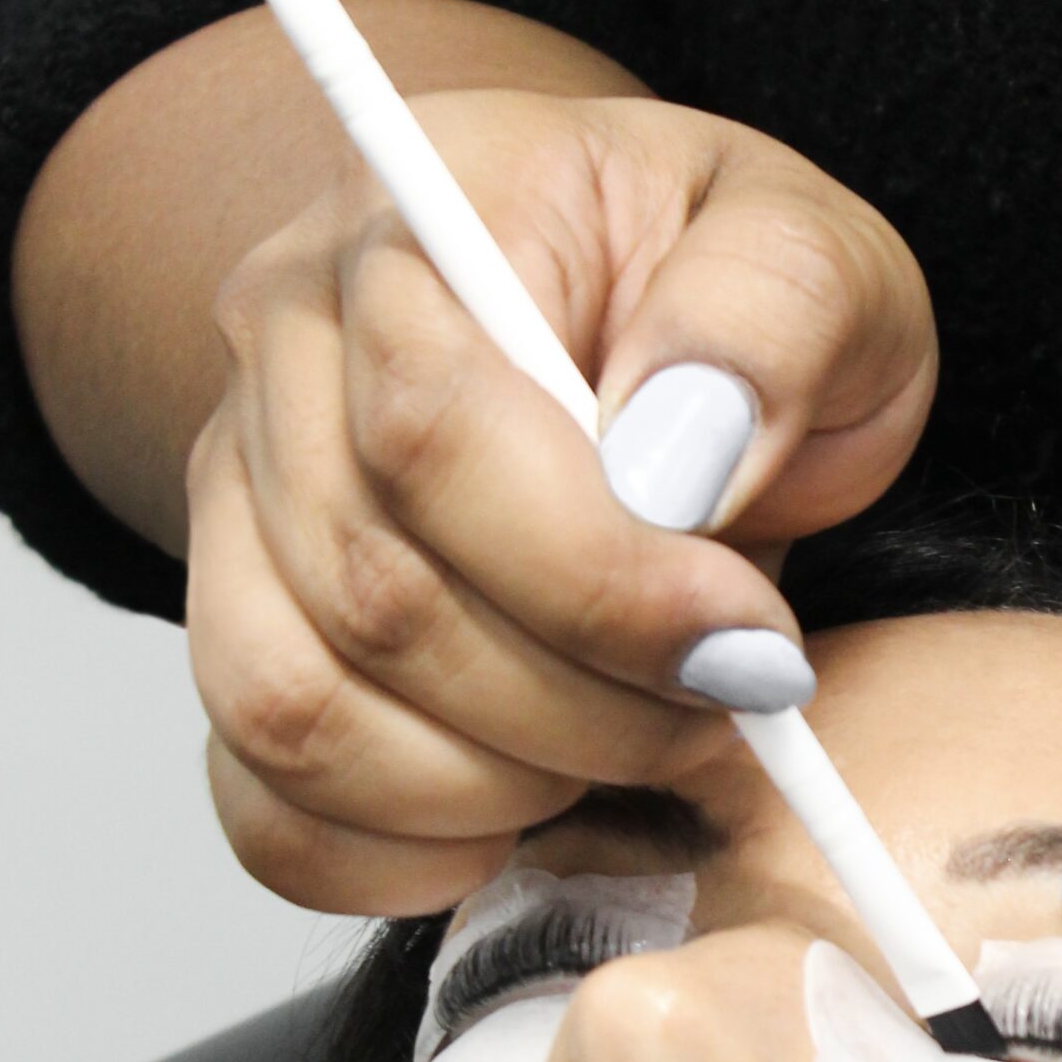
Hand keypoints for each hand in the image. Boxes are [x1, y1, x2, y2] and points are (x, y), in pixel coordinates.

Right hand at [187, 89, 937, 915]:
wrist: (661, 322)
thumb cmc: (737, 298)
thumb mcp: (818, 257)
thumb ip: (767, 320)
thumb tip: (678, 451)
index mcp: (428, 210)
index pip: (438, 429)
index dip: (601, 579)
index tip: (748, 642)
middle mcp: (290, 340)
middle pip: (374, 590)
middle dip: (584, 700)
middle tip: (730, 701)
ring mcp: (244, 490)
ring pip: (297, 705)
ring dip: (500, 781)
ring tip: (639, 740)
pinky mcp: (248, 623)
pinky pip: (260, 793)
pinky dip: (394, 851)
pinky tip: (522, 817)